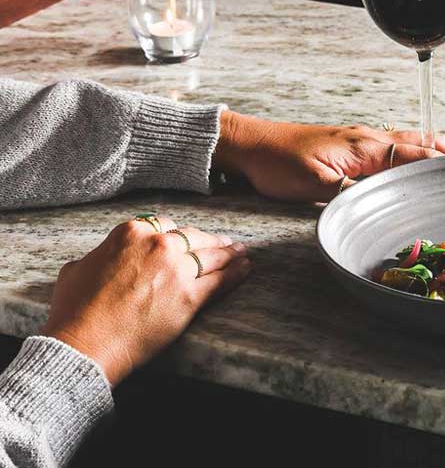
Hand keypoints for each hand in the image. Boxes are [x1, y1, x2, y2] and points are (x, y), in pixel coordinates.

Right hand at [42, 217, 250, 385]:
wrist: (84, 343)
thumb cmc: (74, 311)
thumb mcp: (77, 268)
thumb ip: (99, 256)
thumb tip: (104, 258)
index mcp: (131, 233)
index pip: (165, 225)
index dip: (178, 235)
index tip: (187, 240)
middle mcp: (158, 245)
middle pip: (194, 237)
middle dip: (211, 241)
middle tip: (226, 244)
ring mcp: (177, 270)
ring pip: (212, 256)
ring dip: (231, 254)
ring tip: (242, 254)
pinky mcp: (190, 297)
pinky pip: (221, 281)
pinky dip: (237, 275)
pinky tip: (245, 270)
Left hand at [211, 111, 444, 201]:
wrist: (252, 145)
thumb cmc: (279, 163)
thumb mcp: (316, 184)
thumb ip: (354, 190)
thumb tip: (386, 200)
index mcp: (367, 147)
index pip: (418, 155)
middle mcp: (371, 138)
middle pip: (425, 143)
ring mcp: (364, 140)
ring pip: (415, 142)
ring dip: (444, 148)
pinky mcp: (356, 146)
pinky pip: (400, 145)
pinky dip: (422, 150)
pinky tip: (426, 158)